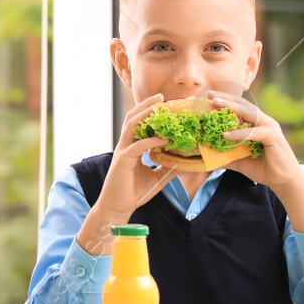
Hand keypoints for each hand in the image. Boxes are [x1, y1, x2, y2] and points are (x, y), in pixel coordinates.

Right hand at [78, 93, 175, 254]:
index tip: (165, 104)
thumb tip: (185, 161)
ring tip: (160, 107)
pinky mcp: (123, 161)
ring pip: (132, 126)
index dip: (150, 112)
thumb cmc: (134, 192)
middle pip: (133, 118)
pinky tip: (164, 138)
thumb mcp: (157, 177)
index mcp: (132, 146)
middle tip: (162, 96)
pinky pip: (137, 146)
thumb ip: (168, 166)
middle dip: (147, 105)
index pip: (140, 123)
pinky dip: (151, 141)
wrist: (118, 207)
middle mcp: (125, 145)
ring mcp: (123, 151)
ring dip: (145, 114)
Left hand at [208, 91, 301, 189]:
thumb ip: (225, 155)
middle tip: (210, 95)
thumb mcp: (239, 160)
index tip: (208, 96)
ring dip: (231, 107)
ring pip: (249, 113)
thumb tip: (205, 155)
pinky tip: (226, 135)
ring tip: (214, 104)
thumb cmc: (264, 168)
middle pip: (243, 105)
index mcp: (257, 124)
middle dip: (226, 98)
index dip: (225, 100)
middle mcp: (264, 122)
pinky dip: (240, 133)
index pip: (240, 107)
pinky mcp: (273, 137)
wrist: (284, 181)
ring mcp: (270, 128)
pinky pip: (254, 132)